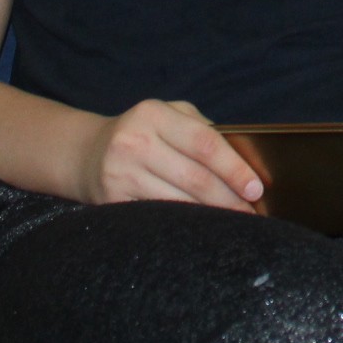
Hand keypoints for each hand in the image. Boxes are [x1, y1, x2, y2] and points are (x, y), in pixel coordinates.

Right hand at [78, 100, 263, 210]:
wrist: (86, 154)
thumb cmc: (142, 133)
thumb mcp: (169, 116)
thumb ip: (203, 130)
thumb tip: (245, 161)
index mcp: (154, 114)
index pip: (205, 143)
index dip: (234, 168)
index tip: (256, 188)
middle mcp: (134, 142)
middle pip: (194, 177)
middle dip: (228, 198)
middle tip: (251, 213)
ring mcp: (120, 173)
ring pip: (177, 201)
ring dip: (210, 215)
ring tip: (234, 222)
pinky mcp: (111, 200)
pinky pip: (157, 215)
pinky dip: (184, 223)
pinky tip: (201, 228)